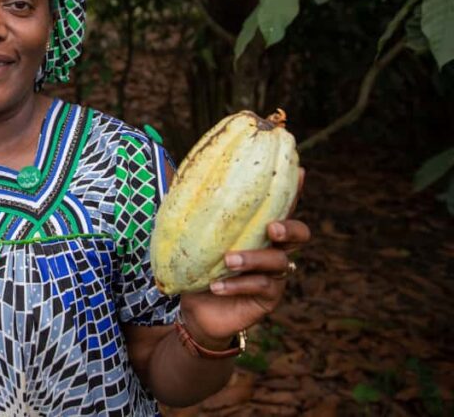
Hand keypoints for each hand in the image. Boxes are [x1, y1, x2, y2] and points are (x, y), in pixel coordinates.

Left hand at [177, 168, 310, 347]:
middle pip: (299, 235)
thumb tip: (180, 183)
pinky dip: (237, 285)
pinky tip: (216, 286)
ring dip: (252, 259)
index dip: (293, 190)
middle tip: (271, 229)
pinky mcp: (268, 299)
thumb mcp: (196, 239)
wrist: (195, 309)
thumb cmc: (198, 268)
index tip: (297, 172)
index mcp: (258, 231)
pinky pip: (261, 287)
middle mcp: (273, 250)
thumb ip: (197, 215)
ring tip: (228, 259)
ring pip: (278, 262)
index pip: (280, 206)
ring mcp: (274, 276)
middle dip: (290, 229)